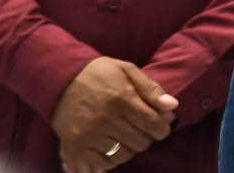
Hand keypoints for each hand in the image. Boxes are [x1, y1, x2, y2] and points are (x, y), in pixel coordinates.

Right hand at [49, 57, 176, 172]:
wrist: (61, 79)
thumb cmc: (99, 73)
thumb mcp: (127, 70)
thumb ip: (151, 89)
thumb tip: (172, 106)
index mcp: (122, 99)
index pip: (153, 124)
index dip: (163, 129)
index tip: (162, 127)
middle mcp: (106, 119)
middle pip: (140, 142)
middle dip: (147, 137)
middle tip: (142, 130)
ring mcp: (90, 135)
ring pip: (123, 155)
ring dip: (129, 149)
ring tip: (126, 137)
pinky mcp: (77, 145)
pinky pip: (102, 164)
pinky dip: (110, 160)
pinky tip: (111, 147)